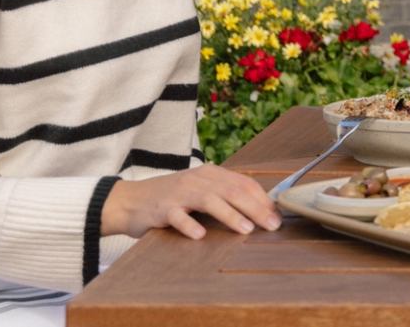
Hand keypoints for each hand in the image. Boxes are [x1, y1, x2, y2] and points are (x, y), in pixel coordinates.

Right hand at [101, 164, 280, 240]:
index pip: (243, 182)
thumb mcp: (200, 191)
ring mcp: (179, 194)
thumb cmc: (172, 198)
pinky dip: (189, 225)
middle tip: (271, 225)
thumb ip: (224, 195)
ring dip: (229, 214)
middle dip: (255, 208)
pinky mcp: (162, 209)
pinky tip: (200, 235)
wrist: (131, 200)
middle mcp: (197, 180)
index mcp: (210, 174)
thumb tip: (259, 210)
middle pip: (231, 191)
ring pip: (209, 200)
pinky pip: (178, 217)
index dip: (262, 199)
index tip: (277, 215)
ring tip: (246, 229)